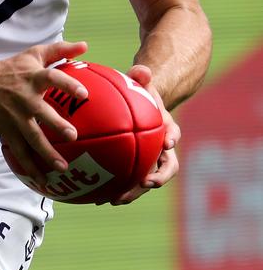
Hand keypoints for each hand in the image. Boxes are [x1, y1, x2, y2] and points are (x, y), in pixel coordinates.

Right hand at [0, 40, 88, 186]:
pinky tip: (43, 181)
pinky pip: (20, 152)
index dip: (68, 85)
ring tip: (62, 167)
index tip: (84, 94)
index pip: (52, 79)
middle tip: (72, 136)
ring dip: (47, 153)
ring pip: (32, 138)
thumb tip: (85, 45)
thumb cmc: (10, 68)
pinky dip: (31, 167)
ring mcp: (15, 117)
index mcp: (33, 78)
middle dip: (57, 125)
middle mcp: (25, 98)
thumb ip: (60, 50)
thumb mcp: (33, 54)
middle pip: (42, 113)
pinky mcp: (6, 131)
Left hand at [109, 64, 180, 205]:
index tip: (168, 143)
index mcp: (165, 128)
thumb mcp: (141, 83)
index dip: (172, 138)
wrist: (141, 108)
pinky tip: (95, 198)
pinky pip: (126, 182)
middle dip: (158, 177)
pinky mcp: (134, 169)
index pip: (173, 134)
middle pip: (165, 167)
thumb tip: (141, 69)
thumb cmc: (140, 94)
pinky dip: (114, 189)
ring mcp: (149, 161)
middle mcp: (161, 149)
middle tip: (146, 182)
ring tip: (116, 199)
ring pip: (145, 180)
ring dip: (134, 191)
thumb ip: (141, 75)